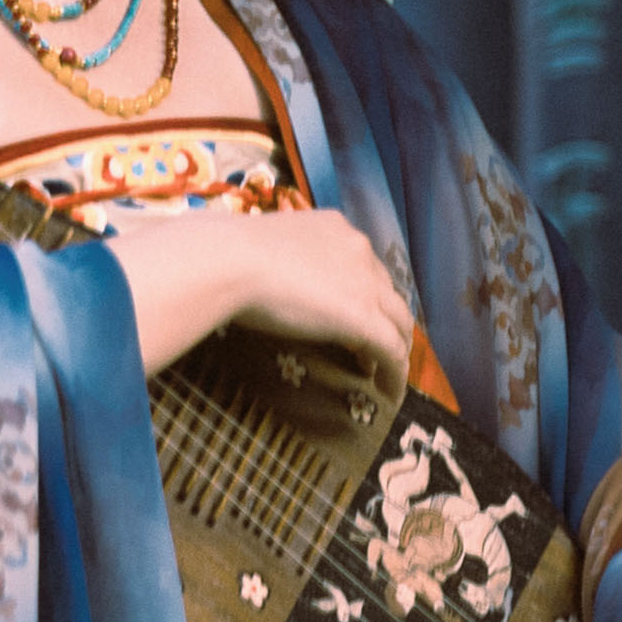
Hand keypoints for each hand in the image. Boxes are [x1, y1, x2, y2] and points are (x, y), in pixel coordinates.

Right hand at [104, 209, 418, 376]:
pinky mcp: (364, 318)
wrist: (225, 262)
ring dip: (395, 349)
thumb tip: (244, 272)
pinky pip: (393, 352)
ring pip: (399, 322)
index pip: (362, 264)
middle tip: (375, 349)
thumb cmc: (223, 253)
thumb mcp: (255, 246)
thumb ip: (269, 260)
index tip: (356, 315)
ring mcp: (365, 284)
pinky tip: (388, 393)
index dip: (365, 292)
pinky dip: (395, 375)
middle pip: (387, 291)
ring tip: (383, 375)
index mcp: (332, 227)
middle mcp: (357, 249)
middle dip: (386, 320)